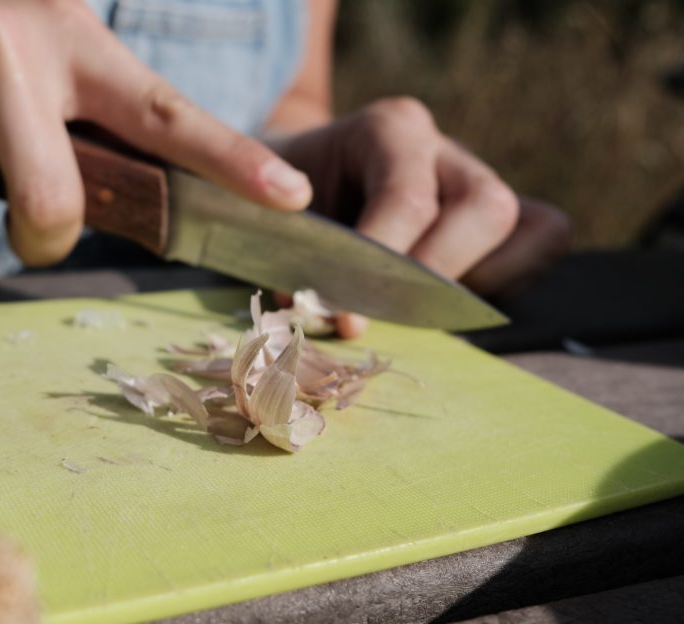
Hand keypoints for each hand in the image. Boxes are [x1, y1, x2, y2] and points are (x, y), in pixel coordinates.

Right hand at [0, 0, 312, 263]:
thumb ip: (82, 112)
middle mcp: (8, 49)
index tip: (292, 198)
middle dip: (39, 234)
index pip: (163, 112)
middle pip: (52, 209)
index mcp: (69, 38)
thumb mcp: (33, 42)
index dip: (231, 160)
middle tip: (20, 206)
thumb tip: (123, 203)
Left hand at [273, 97, 571, 336]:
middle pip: (488, 208)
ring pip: (533, 228)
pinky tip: (442, 307)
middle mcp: (442, 149)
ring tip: (414, 313)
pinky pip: (538, 247)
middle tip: (384, 313)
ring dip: (479, 286)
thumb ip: (294, 252)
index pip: (408, 200)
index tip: (340, 308)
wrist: (284, 177)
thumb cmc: (271, 195)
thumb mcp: (263, 207)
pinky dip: (502, 286)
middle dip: (438, 276)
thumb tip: (337, 316)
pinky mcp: (496, 216)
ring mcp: (477, 178)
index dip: (381, 264)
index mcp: (388, 129)